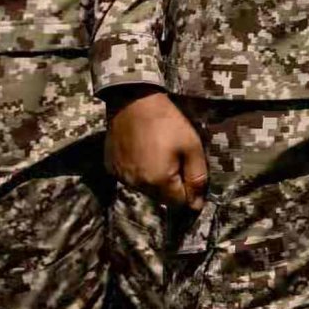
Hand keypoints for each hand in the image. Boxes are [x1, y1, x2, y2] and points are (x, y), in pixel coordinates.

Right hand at [108, 90, 207, 209]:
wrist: (134, 102)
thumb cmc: (168, 123)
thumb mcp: (192, 148)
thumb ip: (197, 178)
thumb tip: (197, 206)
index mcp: (158, 181)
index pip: (179, 203)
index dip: (190, 193)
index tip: (192, 174)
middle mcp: (136, 184)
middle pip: (162, 198)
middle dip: (174, 186)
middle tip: (178, 160)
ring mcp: (121, 176)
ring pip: (146, 189)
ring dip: (156, 180)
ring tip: (160, 155)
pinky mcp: (111, 167)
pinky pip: (131, 178)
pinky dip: (140, 172)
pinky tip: (144, 154)